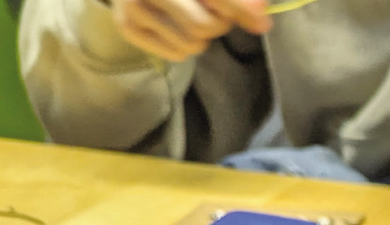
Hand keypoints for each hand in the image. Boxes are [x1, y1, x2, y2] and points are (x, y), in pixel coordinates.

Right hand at [107, 0, 269, 61]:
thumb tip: (260, 15)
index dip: (239, 6)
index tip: (262, 19)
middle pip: (203, 26)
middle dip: (220, 24)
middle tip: (218, 15)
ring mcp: (133, 6)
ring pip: (191, 43)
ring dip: (203, 37)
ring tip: (193, 18)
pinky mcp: (127, 26)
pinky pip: (176, 54)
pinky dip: (185, 47)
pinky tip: (176, 28)